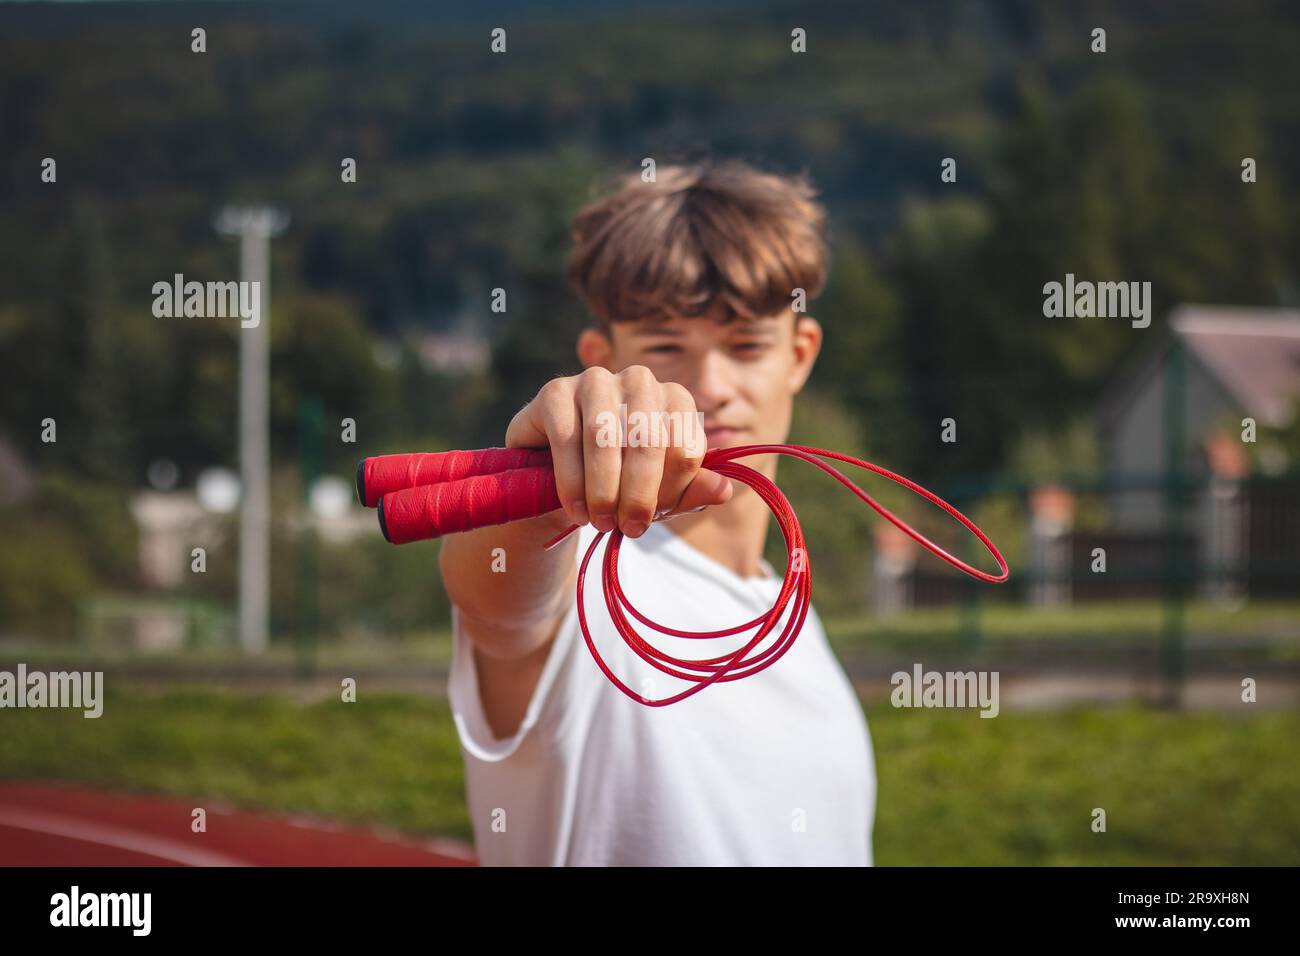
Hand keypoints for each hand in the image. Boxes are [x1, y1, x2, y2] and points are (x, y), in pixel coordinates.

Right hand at [505, 365, 732, 535]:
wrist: (557, 478)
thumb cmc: (618, 482)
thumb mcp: (658, 494)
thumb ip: (690, 491)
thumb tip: (723, 490)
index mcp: (675, 399)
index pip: (685, 446)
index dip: (672, 490)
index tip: (651, 519)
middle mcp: (640, 380)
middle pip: (648, 439)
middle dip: (639, 493)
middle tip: (629, 528)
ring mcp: (595, 380)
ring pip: (605, 437)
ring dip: (604, 489)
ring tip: (600, 523)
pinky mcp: (555, 392)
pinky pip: (567, 438)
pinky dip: (573, 481)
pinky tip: (576, 511)